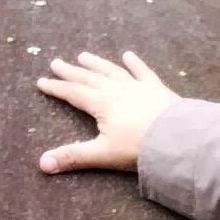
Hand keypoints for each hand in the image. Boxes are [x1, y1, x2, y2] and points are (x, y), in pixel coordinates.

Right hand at [37, 47, 174, 172]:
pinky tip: (129, 55)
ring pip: (112, 71)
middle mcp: (117, 90)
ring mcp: (137, 87)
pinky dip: (135, 64)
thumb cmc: (139, 148)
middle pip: (89, 78)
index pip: (74, 93)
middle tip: (56, 62)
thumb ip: (73, 157)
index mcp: (101, 104)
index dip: (57, 88)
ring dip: (97, 64)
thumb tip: (42, 164)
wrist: (178, 139)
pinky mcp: (157, 89)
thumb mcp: (103, 154)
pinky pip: (143, 72)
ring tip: (84, 56)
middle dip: (71, 72)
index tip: (42, 81)